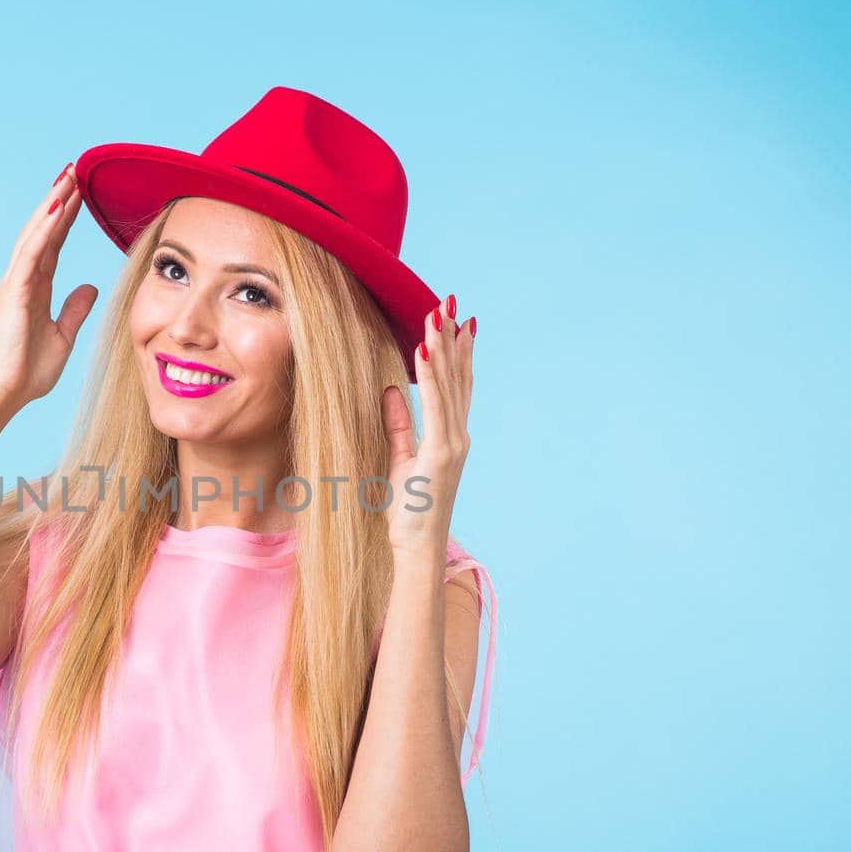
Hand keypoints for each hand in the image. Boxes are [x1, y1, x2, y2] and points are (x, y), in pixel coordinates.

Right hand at [0, 162, 98, 413]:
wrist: (5, 393)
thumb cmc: (28, 372)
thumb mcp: (63, 336)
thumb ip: (74, 309)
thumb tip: (89, 286)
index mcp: (35, 288)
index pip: (54, 245)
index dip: (67, 219)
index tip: (80, 194)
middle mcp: (23, 279)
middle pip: (43, 231)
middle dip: (59, 200)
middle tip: (74, 171)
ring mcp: (16, 283)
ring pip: (36, 234)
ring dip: (52, 204)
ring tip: (68, 177)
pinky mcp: (14, 291)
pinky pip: (32, 253)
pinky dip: (45, 229)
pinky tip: (58, 208)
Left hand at [382, 296, 475, 553]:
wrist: (415, 548)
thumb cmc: (407, 513)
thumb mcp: (397, 461)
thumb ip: (398, 426)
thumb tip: (391, 392)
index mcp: (450, 437)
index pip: (456, 385)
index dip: (457, 352)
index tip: (456, 320)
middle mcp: (457, 436)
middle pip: (458, 378)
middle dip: (454, 338)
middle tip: (451, 303)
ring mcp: (453, 445)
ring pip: (450, 385)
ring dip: (444, 347)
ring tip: (439, 314)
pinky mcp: (441, 454)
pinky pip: (435, 406)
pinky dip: (432, 376)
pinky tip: (426, 350)